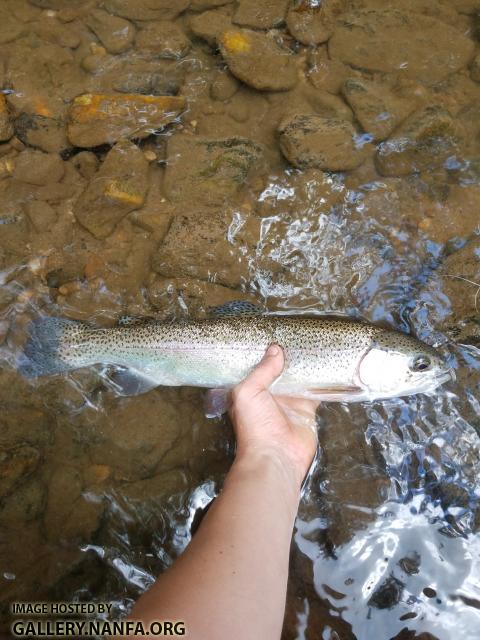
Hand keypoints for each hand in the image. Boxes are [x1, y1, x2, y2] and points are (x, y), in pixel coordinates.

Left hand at [229, 344, 318, 488]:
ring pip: (299, 377)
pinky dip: (321, 380)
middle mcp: (269, 394)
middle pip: (280, 370)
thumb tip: (275, 349)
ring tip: (314, 342)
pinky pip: (315, 391)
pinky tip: (327, 363)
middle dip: (287, 355)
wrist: (276, 457)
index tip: (273, 332)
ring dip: (305, 365)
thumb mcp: (248, 393)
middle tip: (299, 332)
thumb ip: (261, 370)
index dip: (264, 352)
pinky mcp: (307, 409)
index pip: (257, 366)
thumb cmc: (255, 426)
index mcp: (251, 390)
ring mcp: (289, 401)